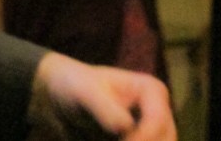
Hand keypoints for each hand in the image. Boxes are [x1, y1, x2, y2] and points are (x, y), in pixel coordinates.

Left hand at [27, 52, 175, 140]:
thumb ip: (104, 108)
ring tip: (101, 139)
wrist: (61, 98)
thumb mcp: (85, 92)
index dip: (141, 139)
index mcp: (152, 91)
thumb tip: (125, 127)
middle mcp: (159, 113)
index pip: (158, 122)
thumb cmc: (74, 86)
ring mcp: (153, 132)